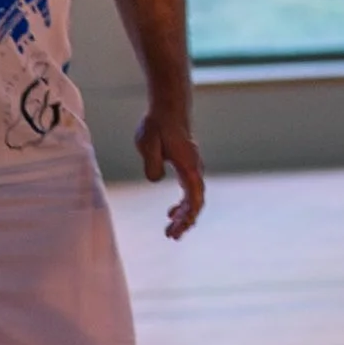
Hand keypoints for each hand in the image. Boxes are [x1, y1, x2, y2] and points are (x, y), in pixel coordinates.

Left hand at [137, 99, 206, 239]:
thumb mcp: (147, 144)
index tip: (175, 230)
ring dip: (185, 215)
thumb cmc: (158, 125)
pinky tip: (171, 212)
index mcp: (189, 167)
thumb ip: (152, 165)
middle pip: (196, 202)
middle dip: (186, 221)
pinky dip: (183, 204)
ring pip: (193, 197)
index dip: (187, 217)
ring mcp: (193, 167)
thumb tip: (157, 180)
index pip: (194, 199)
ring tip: (171, 230)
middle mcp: (195, 169)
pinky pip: (189, 190)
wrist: (169, 107)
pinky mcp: (187, 165)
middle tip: (171, 236)